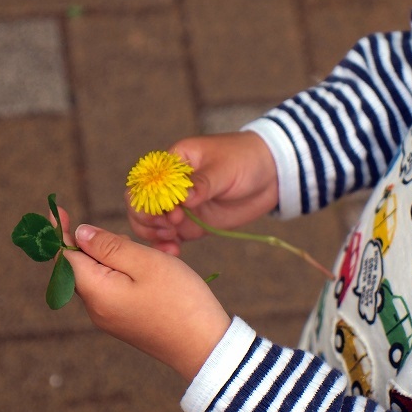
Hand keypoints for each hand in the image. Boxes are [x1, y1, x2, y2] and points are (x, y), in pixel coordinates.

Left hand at [58, 209, 231, 381]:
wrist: (205, 347)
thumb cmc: (180, 300)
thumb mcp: (146, 262)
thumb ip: (109, 246)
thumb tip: (80, 234)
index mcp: (97, 292)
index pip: (65, 257)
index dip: (59, 232)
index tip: (56, 209)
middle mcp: (96, 308)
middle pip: (80, 267)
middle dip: (93, 244)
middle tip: (123, 234)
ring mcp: (110, 318)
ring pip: (98, 278)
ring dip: (112, 258)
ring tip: (142, 251)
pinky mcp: (124, 322)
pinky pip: (112, 290)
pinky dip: (121, 273)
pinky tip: (146, 268)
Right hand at [128, 131, 278, 254]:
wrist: (271, 174)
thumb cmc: (244, 159)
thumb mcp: (224, 168)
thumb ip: (203, 183)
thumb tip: (184, 198)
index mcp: (172, 163)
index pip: (145, 181)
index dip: (149, 200)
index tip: (169, 213)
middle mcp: (170, 186)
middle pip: (140, 205)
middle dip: (148, 220)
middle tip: (169, 229)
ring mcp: (179, 207)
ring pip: (151, 224)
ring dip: (154, 236)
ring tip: (172, 244)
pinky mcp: (191, 225)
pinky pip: (170, 238)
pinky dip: (167, 246)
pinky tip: (174, 253)